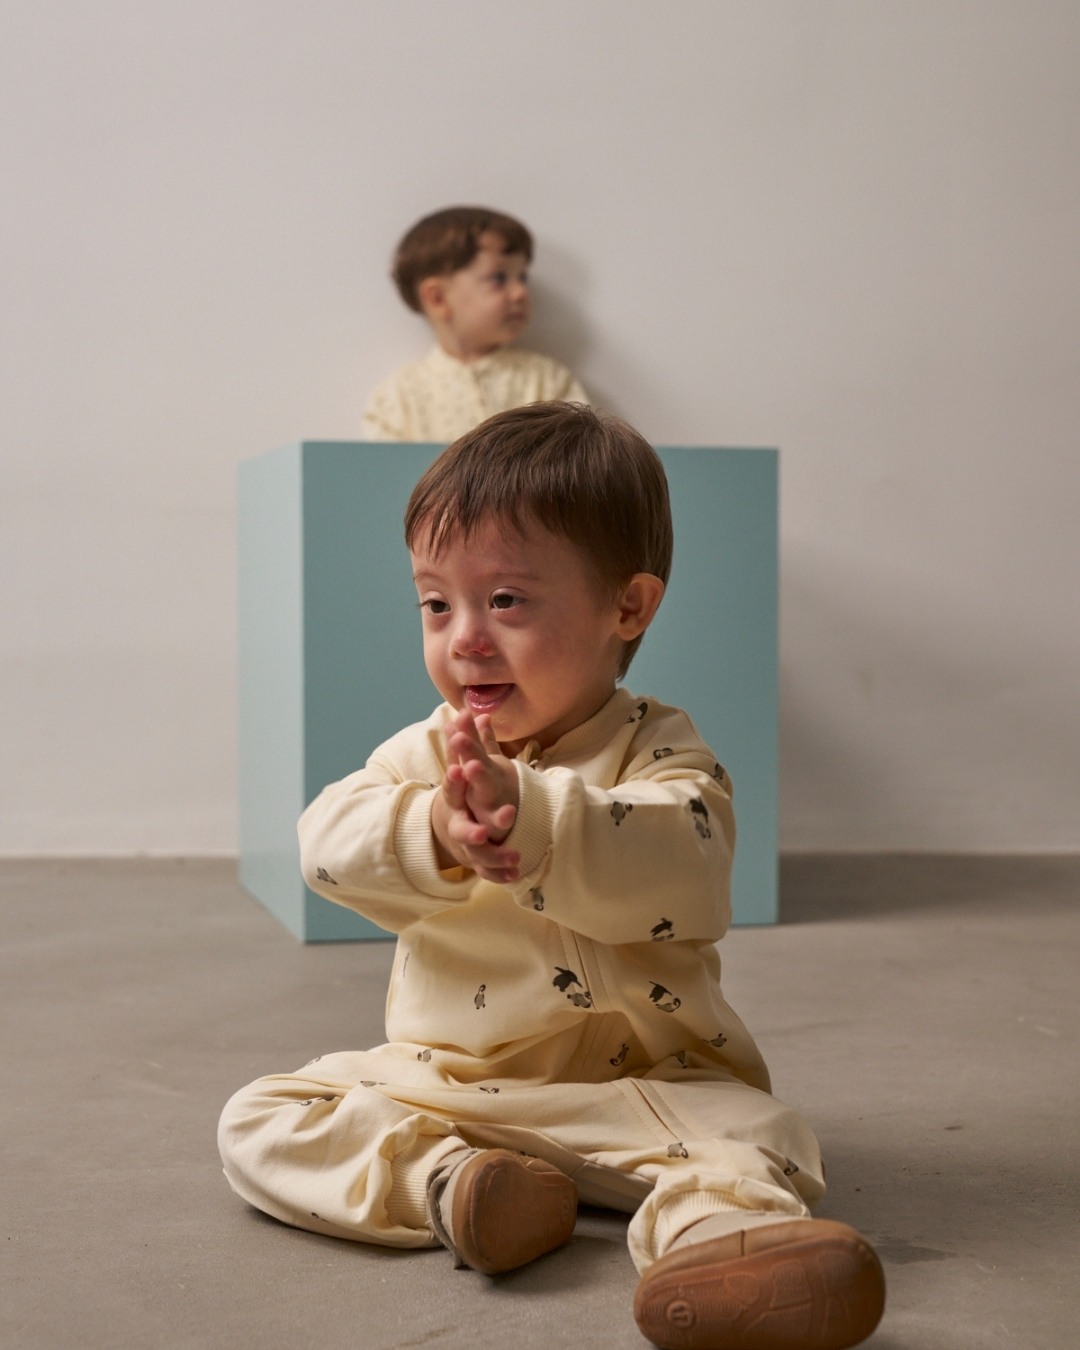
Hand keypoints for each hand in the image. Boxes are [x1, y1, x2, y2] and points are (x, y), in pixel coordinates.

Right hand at [431, 709, 520, 883]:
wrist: (448, 826)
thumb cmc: (461, 791)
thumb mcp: (463, 766)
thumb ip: (469, 741)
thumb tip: (471, 709)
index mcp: (453, 798)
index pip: (453, 789)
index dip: (457, 781)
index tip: (463, 769)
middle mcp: (457, 823)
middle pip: (463, 828)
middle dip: (475, 828)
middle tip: (490, 828)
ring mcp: (466, 844)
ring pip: (479, 854)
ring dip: (496, 856)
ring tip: (515, 856)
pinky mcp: (478, 860)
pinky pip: (489, 871)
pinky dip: (502, 875)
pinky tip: (517, 876)